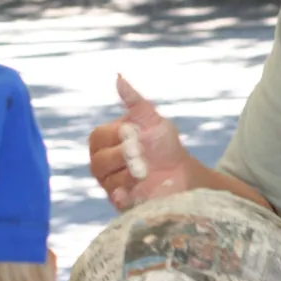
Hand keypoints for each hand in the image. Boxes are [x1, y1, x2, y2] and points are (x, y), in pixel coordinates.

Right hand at [88, 74, 191, 210]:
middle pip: (99, 161)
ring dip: (130, 175)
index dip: (117, 136)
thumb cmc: (164, 144)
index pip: (98, 137)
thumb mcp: (152, 119)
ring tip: (147, 172)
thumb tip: (119, 77)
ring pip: (108, 181)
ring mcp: (110, 185)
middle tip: (142, 155)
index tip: (136, 134)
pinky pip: (114, 200)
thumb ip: (135, 101)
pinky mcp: (121, 203)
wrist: (183, 173)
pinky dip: (124, 195)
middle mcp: (102, 164)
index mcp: (105, 142)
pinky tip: (134, 191)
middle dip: (124, 156)